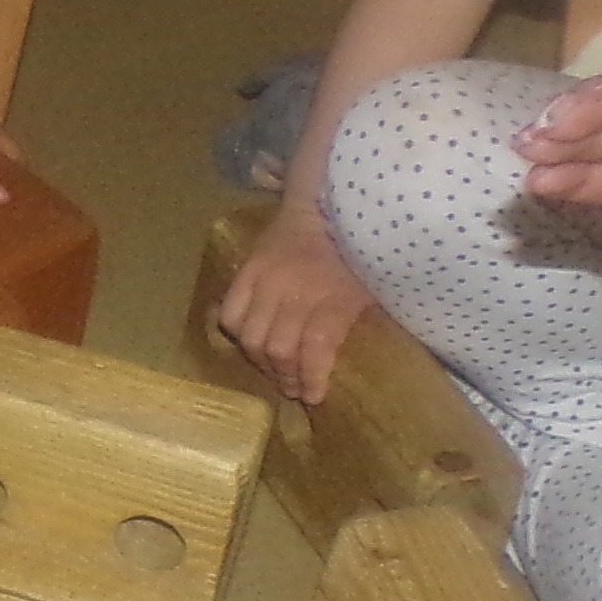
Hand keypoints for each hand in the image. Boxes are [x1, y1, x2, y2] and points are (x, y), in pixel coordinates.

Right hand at [217, 205, 377, 403]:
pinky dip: (238, 332)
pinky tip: (250, 337)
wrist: (325, 204)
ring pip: (252, 338)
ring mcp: (268, 280)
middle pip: (278, 349)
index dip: (311, 380)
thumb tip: (349, 364)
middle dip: (285, 376)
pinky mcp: (247, 270)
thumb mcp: (370, 289)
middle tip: (291, 385)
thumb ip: (356, 323)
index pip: (315, 350)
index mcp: (335, 297)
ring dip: (261, 360)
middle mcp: (298, 291)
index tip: (313, 396)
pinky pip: (231, 313)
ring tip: (271, 366)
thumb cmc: (356, 251)